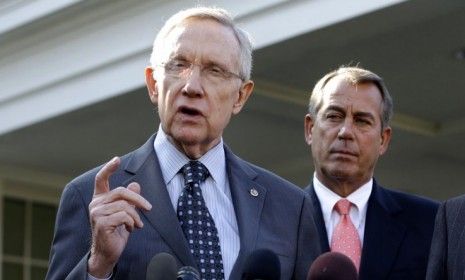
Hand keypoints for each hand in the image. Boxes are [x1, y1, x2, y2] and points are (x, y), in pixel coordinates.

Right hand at [87, 157, 151, 277]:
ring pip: (124, 206)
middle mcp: (96, 204)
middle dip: (138, 199)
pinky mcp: (101, 222)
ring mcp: (96, 213)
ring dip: (135, 216)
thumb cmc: (116, 232)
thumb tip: (136, 185)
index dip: (109, 168)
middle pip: (121, 191)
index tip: (117, 159)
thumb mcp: (126, 214)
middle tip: (149, 208)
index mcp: (100, 199)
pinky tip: (130, 229)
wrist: (107, 253)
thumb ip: (129, 200)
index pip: (101, 179)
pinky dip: (131, 222)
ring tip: (137, 225)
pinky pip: (124, 216)